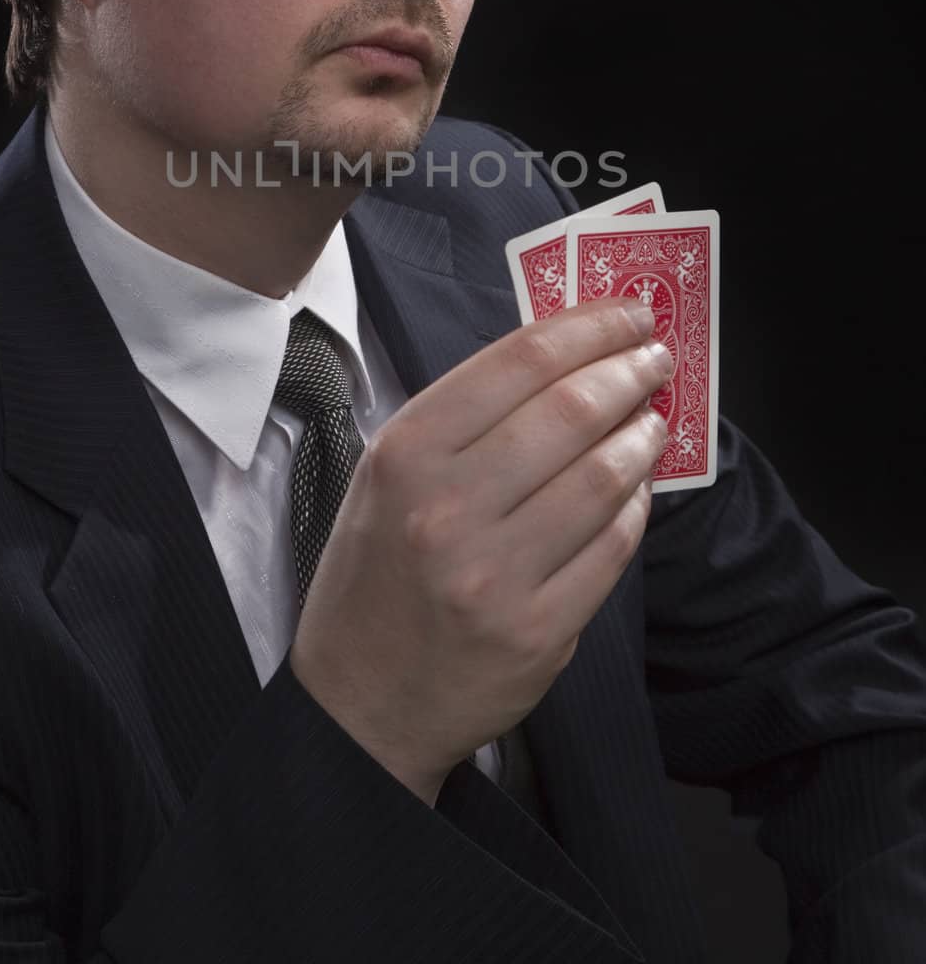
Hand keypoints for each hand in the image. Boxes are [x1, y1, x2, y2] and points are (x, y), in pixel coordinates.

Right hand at [289, 295, 671, 801]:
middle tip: (656, 356)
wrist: (359, 703)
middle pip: (570, 411)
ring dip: (643, 436)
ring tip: (652, 421)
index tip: (628, 311)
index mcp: (406, 454)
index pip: (518, 362)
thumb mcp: (388, 477)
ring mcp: (495, 575)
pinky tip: (636, 489)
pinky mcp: (537, 633)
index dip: (588, 326)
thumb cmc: (376, 573)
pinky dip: (636, 508)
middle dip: (629, 371)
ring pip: (604, 478)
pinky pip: (612, 550)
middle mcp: (447, 509)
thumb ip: (464, 420)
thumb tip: (566, 362)